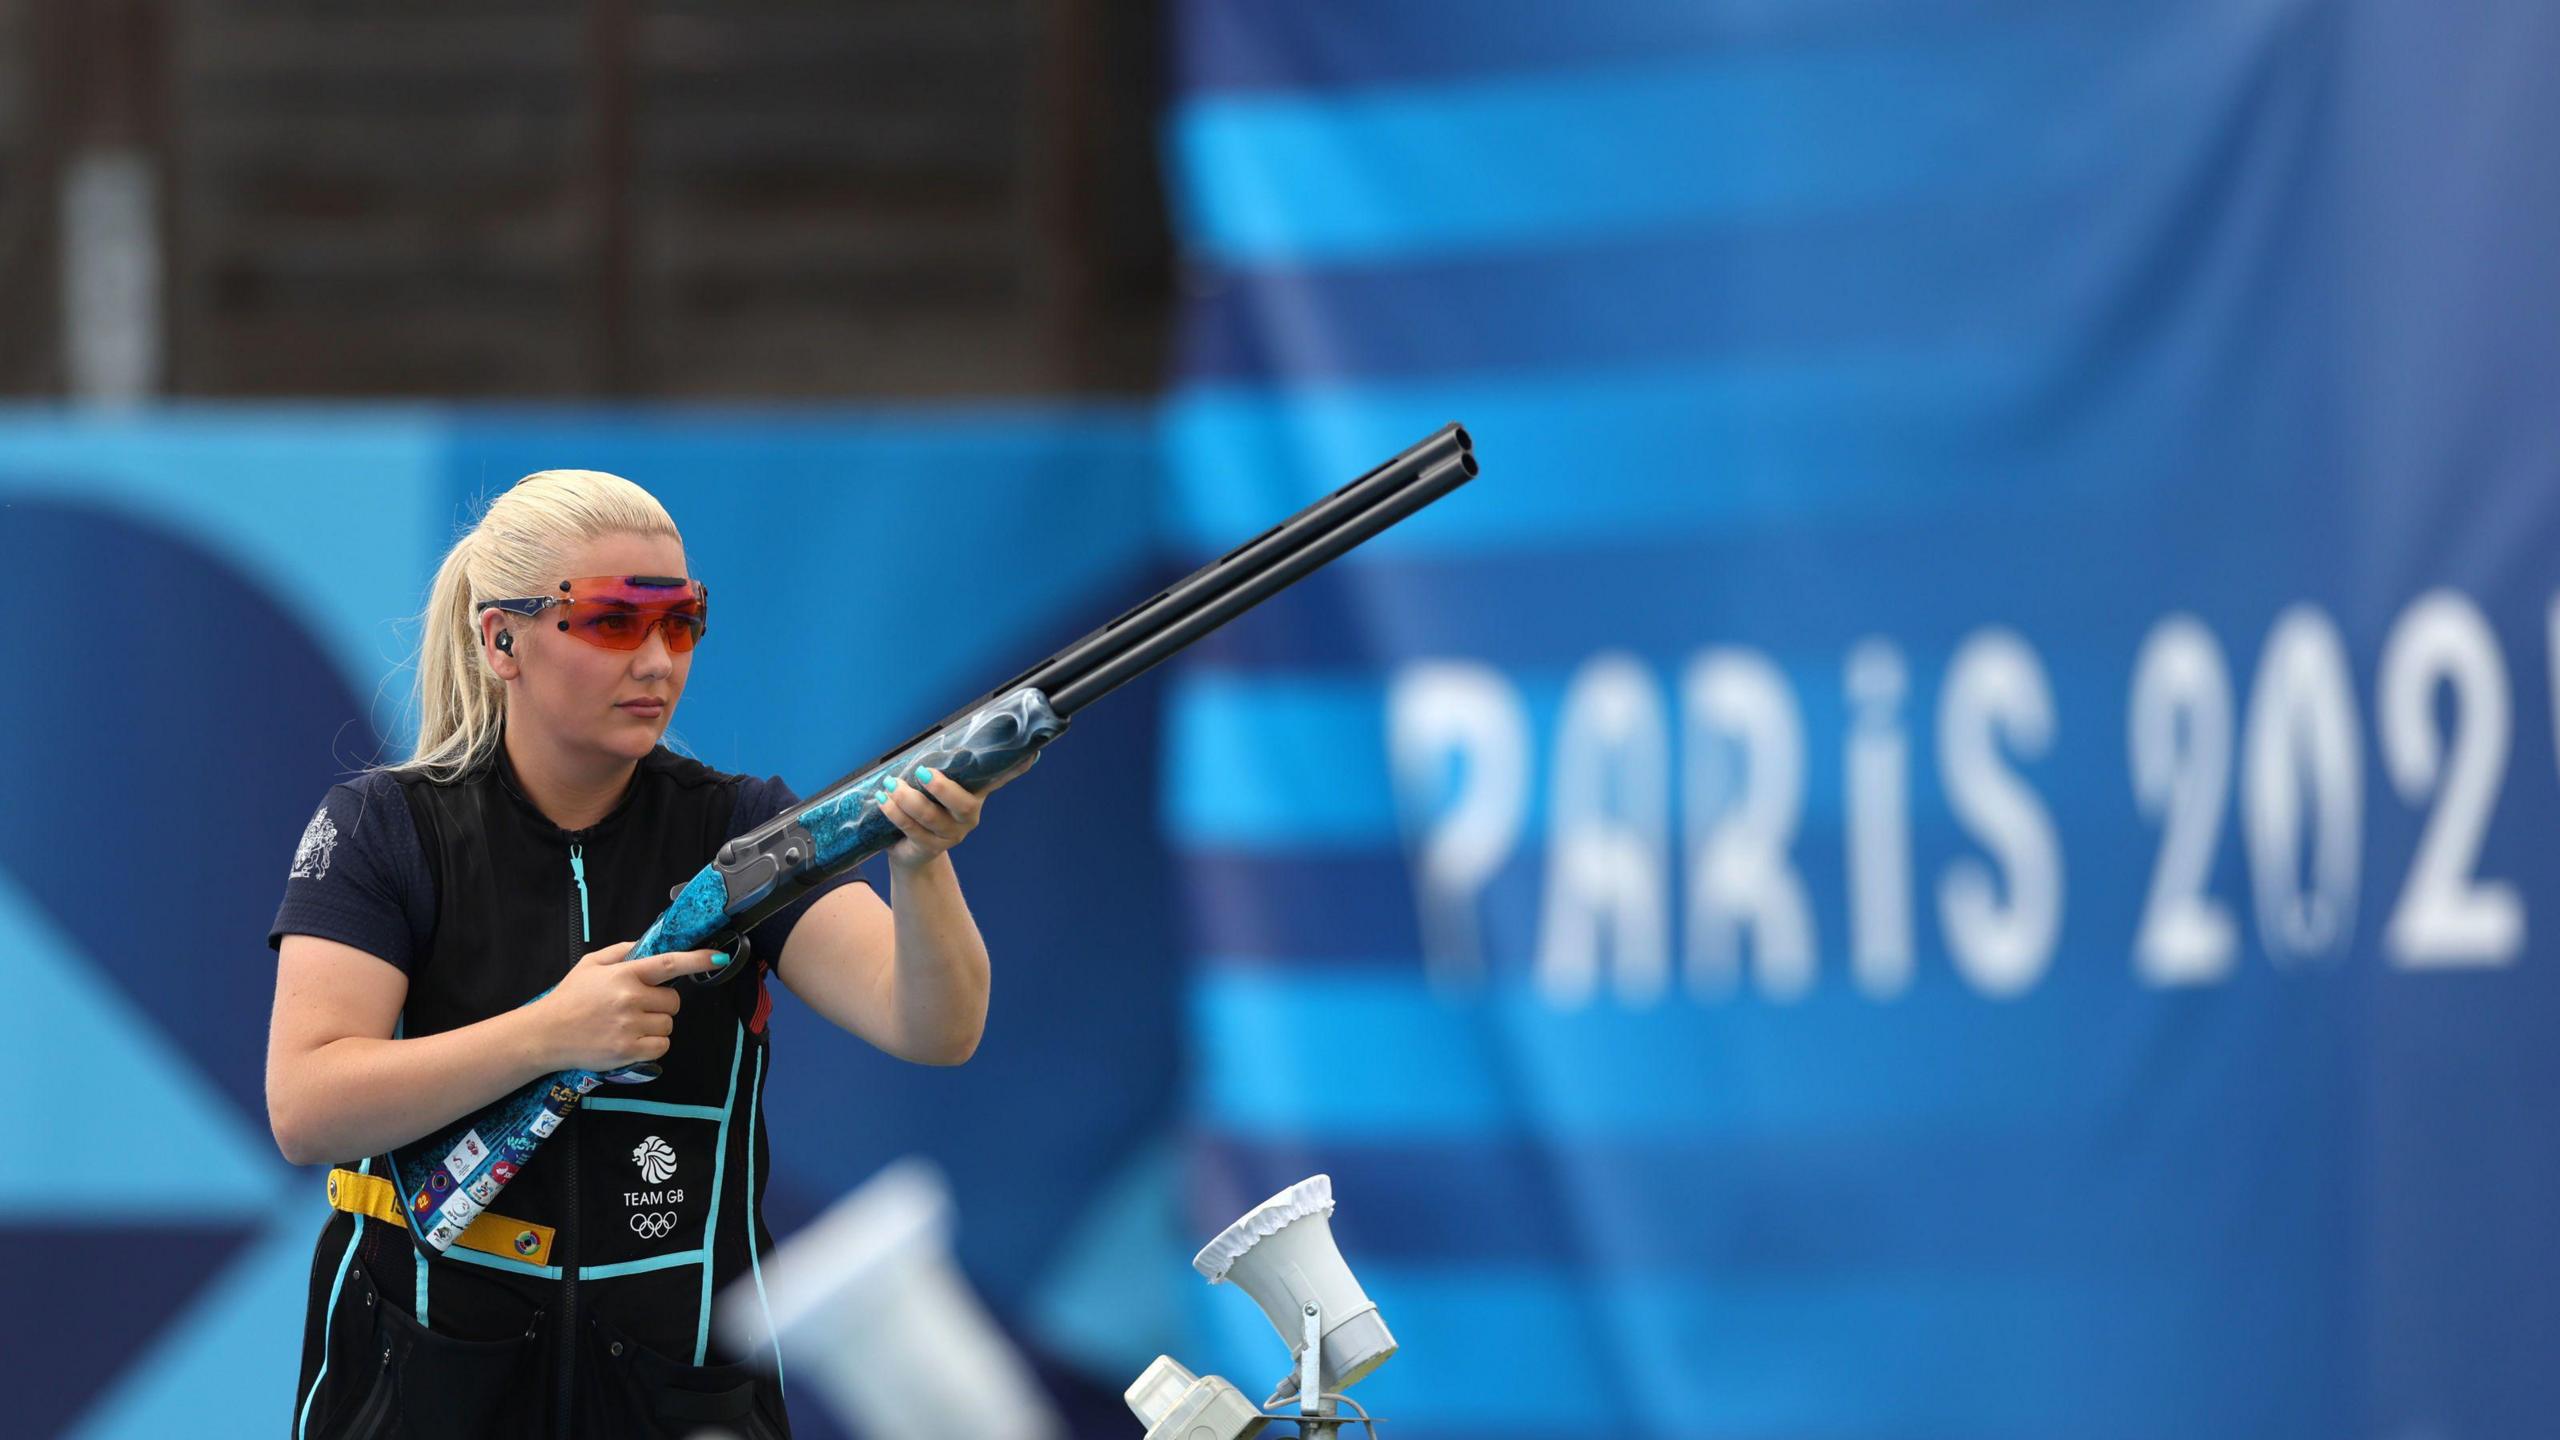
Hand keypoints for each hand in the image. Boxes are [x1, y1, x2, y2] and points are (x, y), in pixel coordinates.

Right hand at [532, 939, 724, 1072]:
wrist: (545, 1035)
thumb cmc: (568, 998)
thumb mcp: (590, 964)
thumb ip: (622, 952)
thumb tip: (649, 945)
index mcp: (623, 974)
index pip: (669, 963)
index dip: (697, 960)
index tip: (718, 957)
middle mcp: (630, 998)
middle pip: (673, 1001)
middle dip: (661, 1004)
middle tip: (637, 1007)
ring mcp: (630, 1026)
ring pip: (668, 1025)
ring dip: (656, 1025)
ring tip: (629, 1024)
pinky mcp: (628, 1050)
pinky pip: (661, 1046)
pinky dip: (652, 1045)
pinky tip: (632, 1040)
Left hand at [879, 753, 1037, 871]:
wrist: (911, 850)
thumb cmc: (924, 807)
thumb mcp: (935, 785)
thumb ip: (942, 764)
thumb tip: (942, 733)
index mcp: (976, 793)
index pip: (1001, 777)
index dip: (1017, 767)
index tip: (1032, 752)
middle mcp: (969, 815)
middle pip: (964, 805)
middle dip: (942, 788)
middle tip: (921, 773)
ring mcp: (951, 835)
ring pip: (931, 817)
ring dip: (907, 800)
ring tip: (890, 785)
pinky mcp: (930, 847)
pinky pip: (911, 829)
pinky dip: (895, 813)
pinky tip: (883, 800)